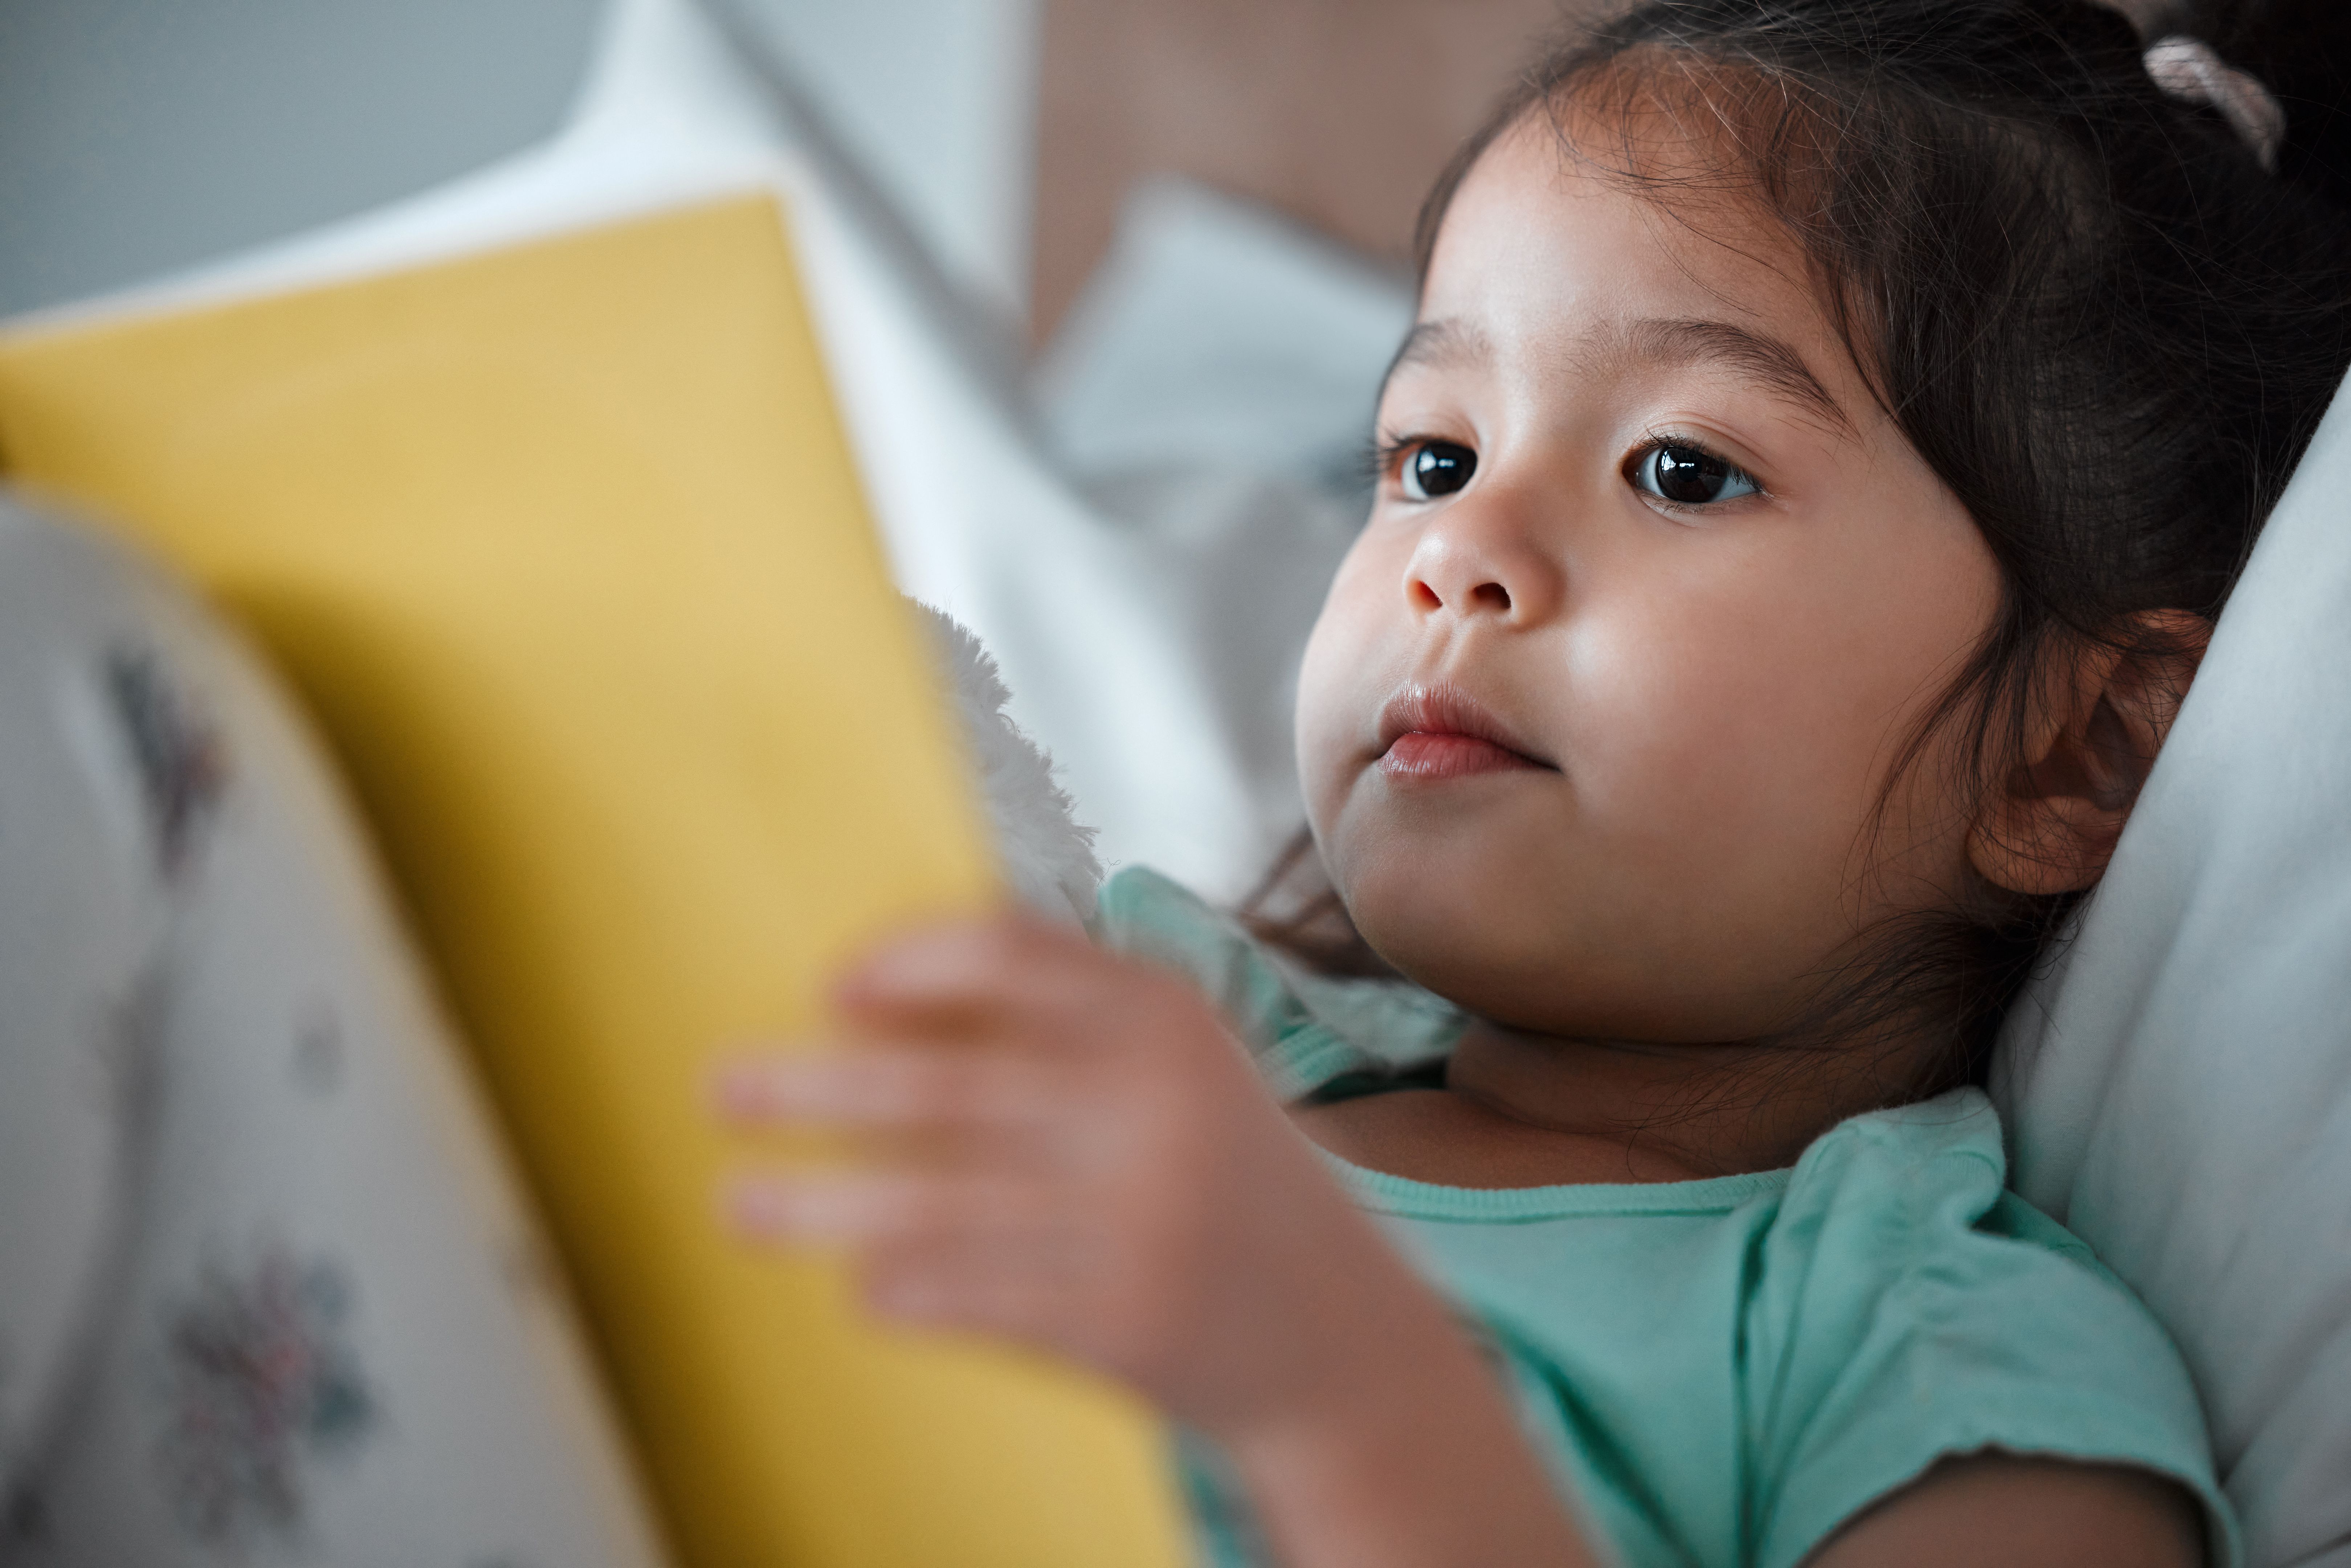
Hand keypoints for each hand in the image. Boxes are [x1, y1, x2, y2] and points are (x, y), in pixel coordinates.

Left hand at [714, 914, 1413, 1440]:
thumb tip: (891, 994)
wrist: (1341, 1338)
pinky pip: (975, 1296)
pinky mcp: (1125, 1323)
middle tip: (724, 1087)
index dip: (906, 962)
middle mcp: (1156, 1107)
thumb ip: (1076, 1015)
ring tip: (739, 1205)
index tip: (830, 988)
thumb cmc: (1231, 1181)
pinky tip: (855, 1283)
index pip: (1008, 951)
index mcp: (1169, 1018)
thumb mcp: (1187, 1069)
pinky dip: (901, 1288)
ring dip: (820, 1207)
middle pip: (946, 1084)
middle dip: (817, 1089)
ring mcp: (1142, 1220)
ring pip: (937, 1206)